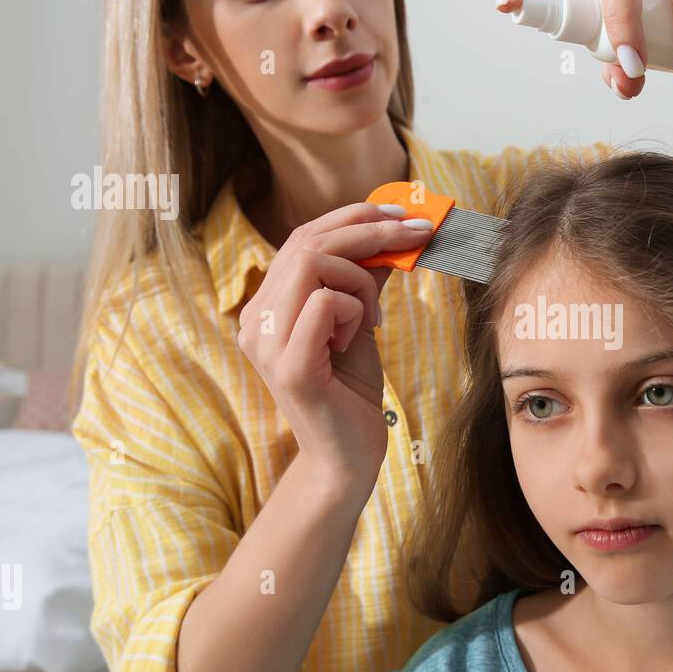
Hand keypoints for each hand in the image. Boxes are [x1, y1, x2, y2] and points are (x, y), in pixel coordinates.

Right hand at [235, 202, 433, 483]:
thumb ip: (363, 281)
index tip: (400, 213)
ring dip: (361, 279)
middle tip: (417, 230)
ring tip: (373, 317)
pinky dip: (355, 310)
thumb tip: (390, 234)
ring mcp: (267, 343)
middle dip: (368, 229)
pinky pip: (326, 303)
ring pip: (314, 264)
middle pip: (306, 242)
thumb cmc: (350, 392)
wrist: (346, 459)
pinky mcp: (290, 366)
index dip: (351, 217)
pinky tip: (357, 340)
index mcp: (266, 307)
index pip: (301, 239)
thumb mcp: (359, 323)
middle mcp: (256, 320)